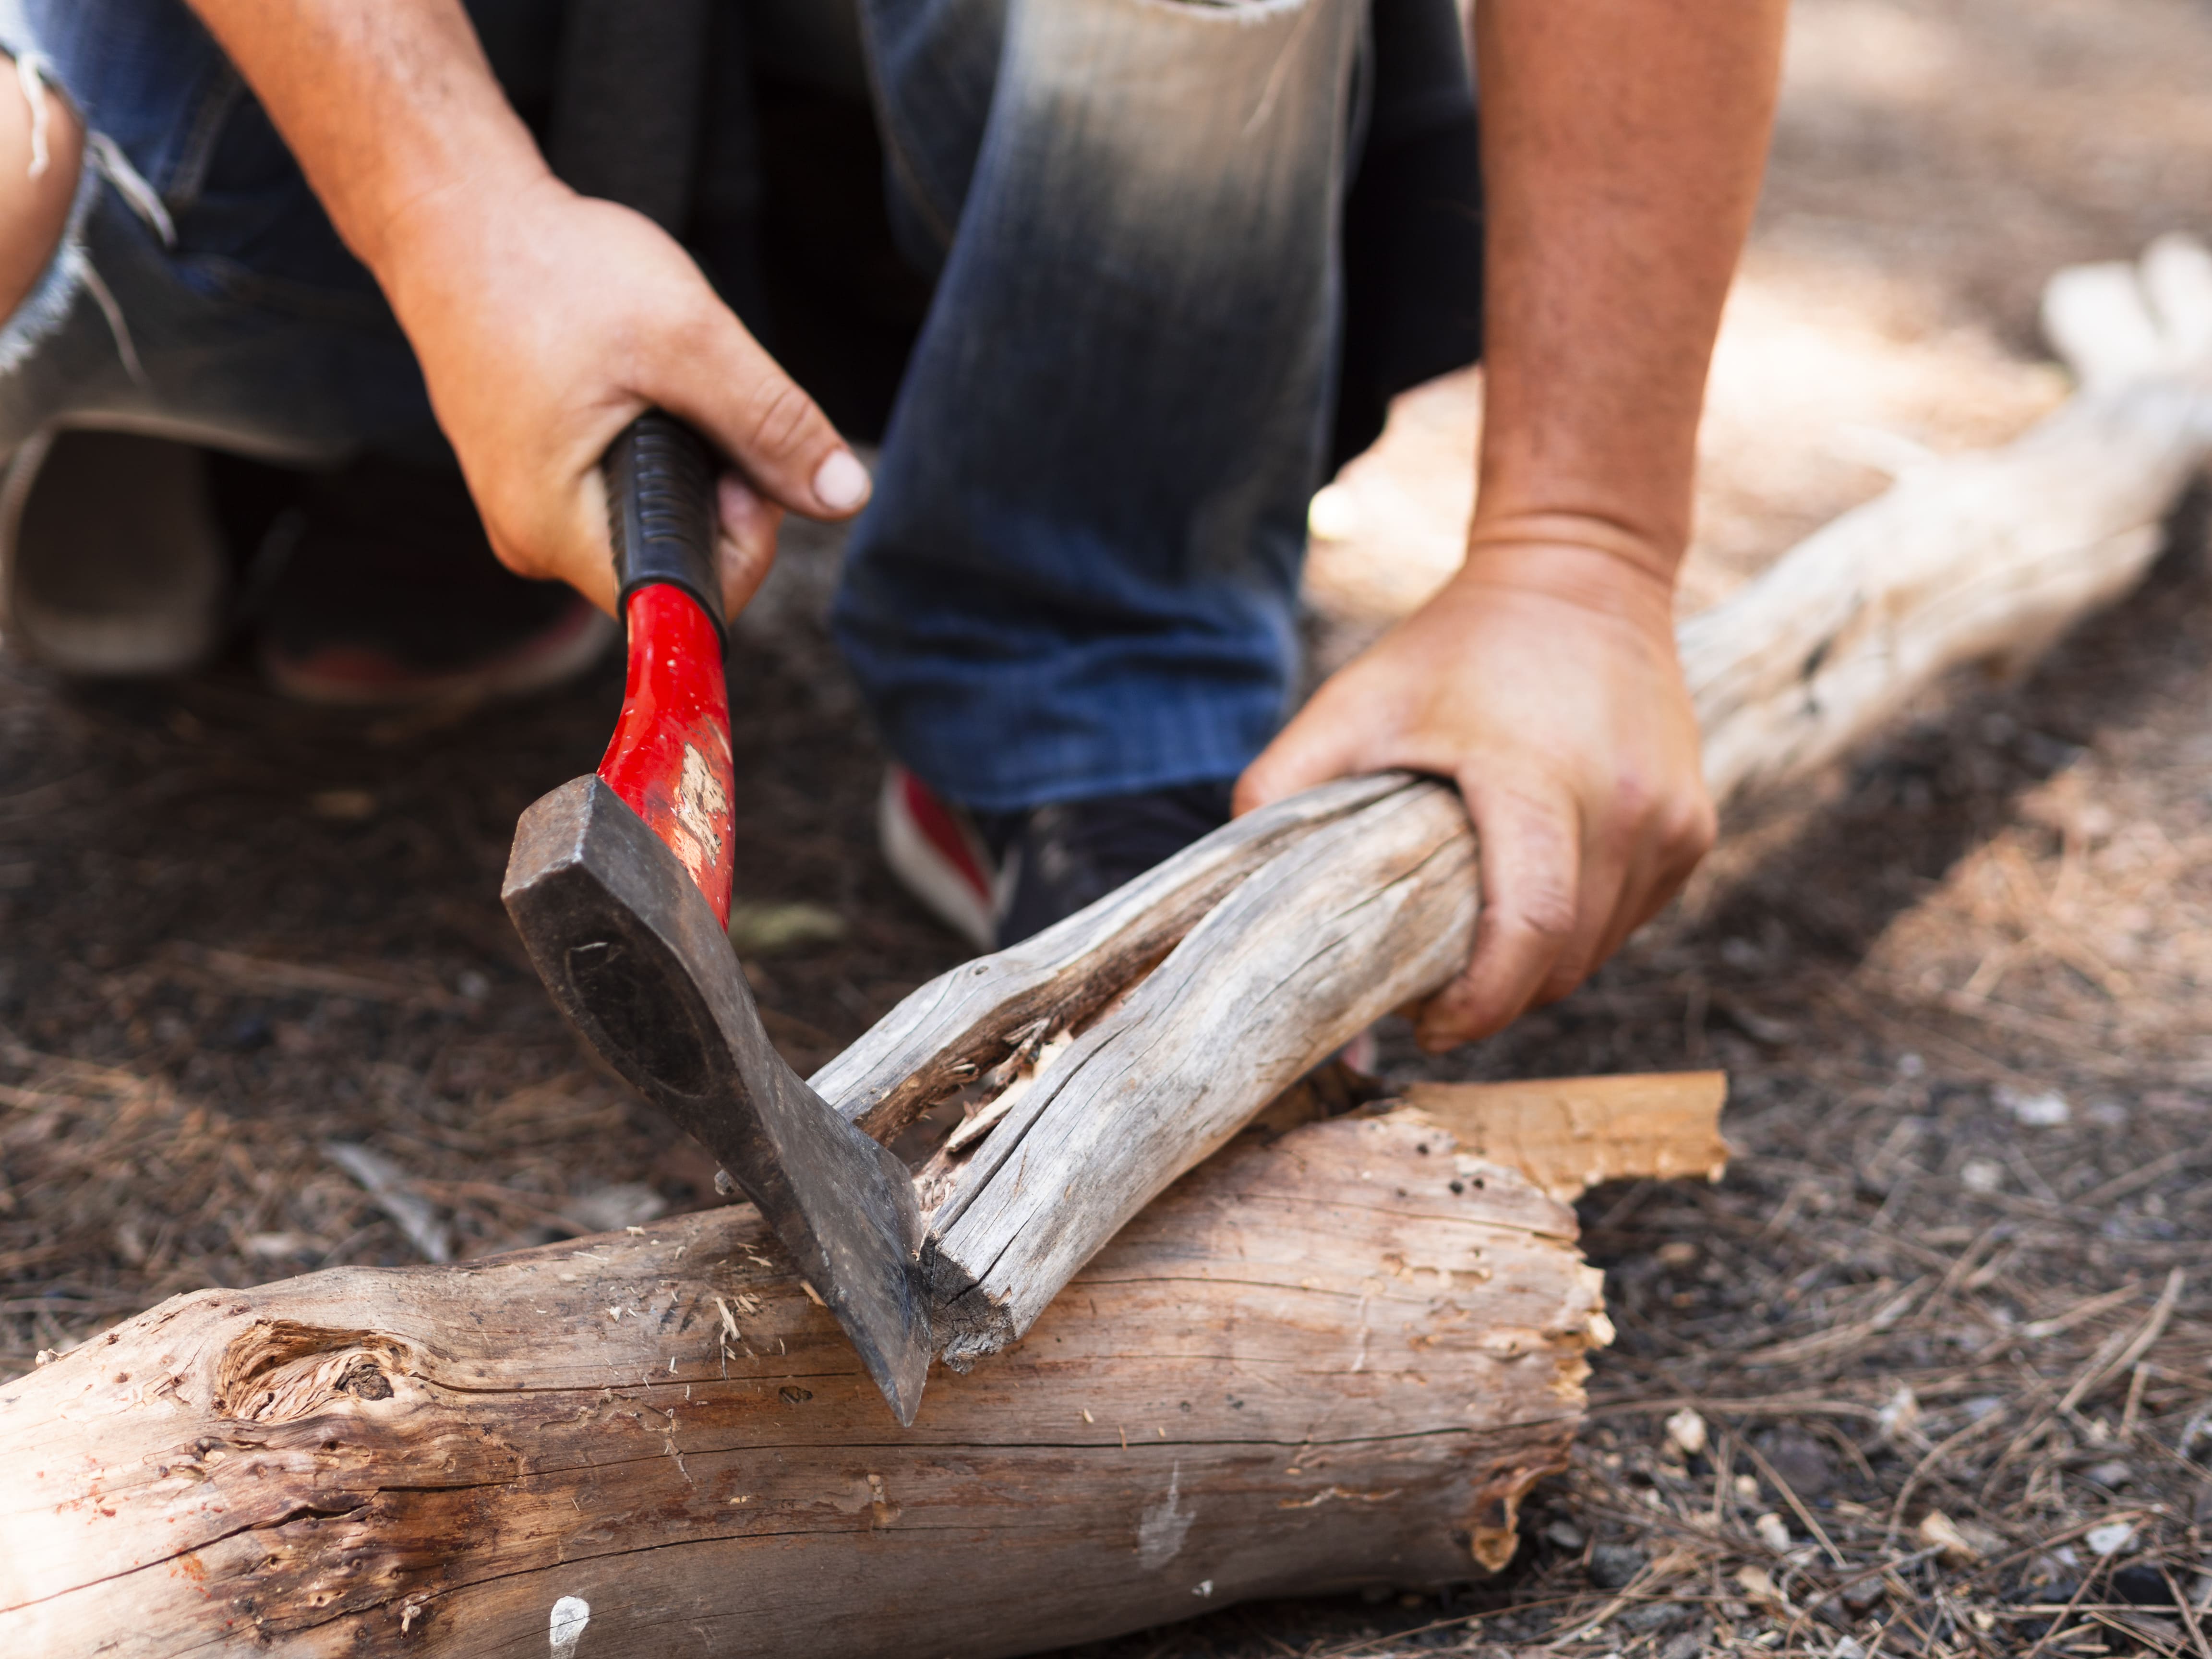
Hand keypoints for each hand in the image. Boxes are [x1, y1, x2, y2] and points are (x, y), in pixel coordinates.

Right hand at [374, 169, 867, 616]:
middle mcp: (535, 543)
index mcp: (558, 533)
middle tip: (701, 394)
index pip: (696, 599)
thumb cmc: (551, 269)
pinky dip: (654, 440)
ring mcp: (530, 513)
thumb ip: (770, 425)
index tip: (738, 450)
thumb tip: (845, 496)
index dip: (747, 534)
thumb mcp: (686, 339)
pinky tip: (629, 379)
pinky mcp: (536, 480)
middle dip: (721, 487)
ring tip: (657, 376)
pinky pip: (625, 489)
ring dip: (691, 457)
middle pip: (682, 561)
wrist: (453, 218)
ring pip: (660, 520)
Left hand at [1234, 539, 1714, 1049]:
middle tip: (1430, 989)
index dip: (1476, 1005)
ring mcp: (1671, 821)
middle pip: (1560, 962)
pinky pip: (1627, 918)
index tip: (1424, 1025)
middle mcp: (1625, 806)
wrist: (1581, 570)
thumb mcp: (1347, 706)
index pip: (1528, 932)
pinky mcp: (1692, 829)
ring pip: (1597, 951)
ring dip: (1534, 968)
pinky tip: (1529, 890)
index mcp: (1537, 778)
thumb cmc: (1449, 648)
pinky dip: (1577, 930)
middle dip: (1494, 998)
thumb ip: (1277, 798)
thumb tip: (1238, 926)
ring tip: (1473, 936)